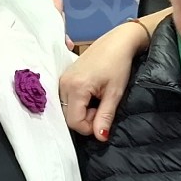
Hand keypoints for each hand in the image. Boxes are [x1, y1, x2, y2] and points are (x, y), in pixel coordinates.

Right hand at [58, 20, 144, 139]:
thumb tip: (100, 137)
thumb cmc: (118, 65)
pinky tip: (90, 93)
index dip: (90, 126)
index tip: (103, 114)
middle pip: (68, 116)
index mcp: (76, 87)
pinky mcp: (64, 77)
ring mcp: (62, 79)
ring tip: (97, 98)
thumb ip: (105, 116)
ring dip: (81, 110)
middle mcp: (63, 84)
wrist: (117, 42)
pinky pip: (66, 98)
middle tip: (101, 106)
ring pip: (66, 108)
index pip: (74, 122)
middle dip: (85, 118)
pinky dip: (78, 102)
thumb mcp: (115, 93)